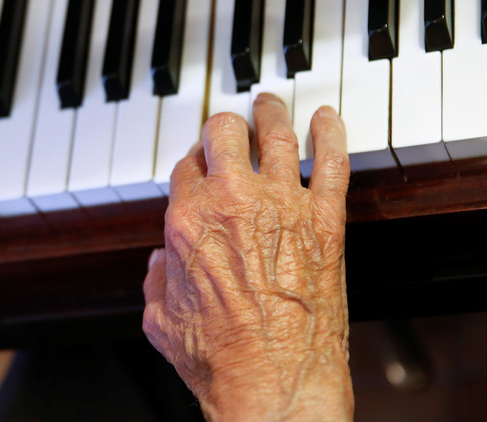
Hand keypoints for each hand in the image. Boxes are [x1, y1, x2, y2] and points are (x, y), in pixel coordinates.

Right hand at [143, 94, 352, 421]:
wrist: (274, 383)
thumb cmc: (219, 358)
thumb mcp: (160, 320)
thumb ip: (155, 281)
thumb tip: (158, 266)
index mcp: (186, 219)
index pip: (184, 166)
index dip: (190, 164)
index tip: (198, 167)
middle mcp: (231, 200)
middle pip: (223, 132)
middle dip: (223, 127)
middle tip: (229, 126)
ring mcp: (282, 205)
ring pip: (275, 134)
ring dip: (270, 112)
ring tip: (270, 104)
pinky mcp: (324, 220)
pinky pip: (332, 161)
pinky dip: (331, 134)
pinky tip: (328, 120)